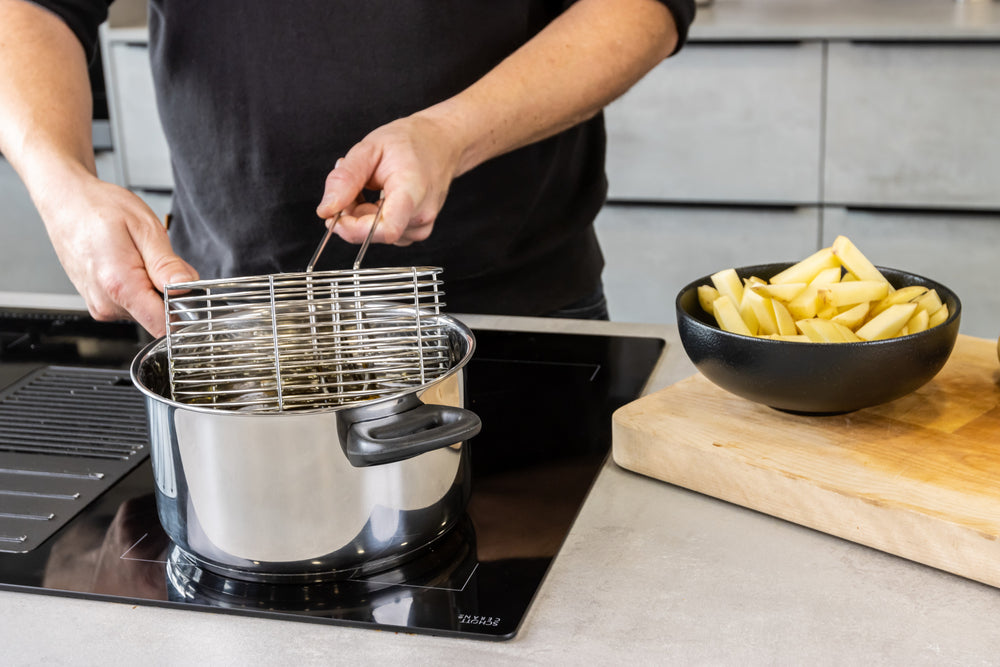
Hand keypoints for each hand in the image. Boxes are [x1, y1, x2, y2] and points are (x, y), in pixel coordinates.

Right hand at [37, 171, 197, 336]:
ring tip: (138, 256)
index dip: (183, 310)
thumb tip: (187, 286)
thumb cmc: (98, 207)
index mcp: (119, 286)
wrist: (65, 201)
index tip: (188, 290)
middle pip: (156, 317)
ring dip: (152, 288)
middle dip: (168, 293)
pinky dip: (138, 286)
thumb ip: (167, 264)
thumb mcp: (145, 228)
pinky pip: (130, 303)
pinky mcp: (98, 301)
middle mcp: (106, 302)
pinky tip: (129, 262)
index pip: (163, 325)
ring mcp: (100, 304)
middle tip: (157, 259)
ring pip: (144, 310)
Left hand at [315, 111, 464, 246]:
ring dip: (360, 213)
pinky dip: (372, 216)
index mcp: (412, 193)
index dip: (353, 229)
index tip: (334, 215)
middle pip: (373, 233)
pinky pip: (384, 232)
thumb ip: (345, 179)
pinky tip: (378, 194)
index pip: (385, 230)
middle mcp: (421, 216)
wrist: (440, 143)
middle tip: (350, 182)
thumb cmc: (410, 143)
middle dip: (351, 213)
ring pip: (375, 234)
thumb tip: (326, 210)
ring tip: (368, 183)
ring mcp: (421, 226)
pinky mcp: (417, 231)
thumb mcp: (369, 149)